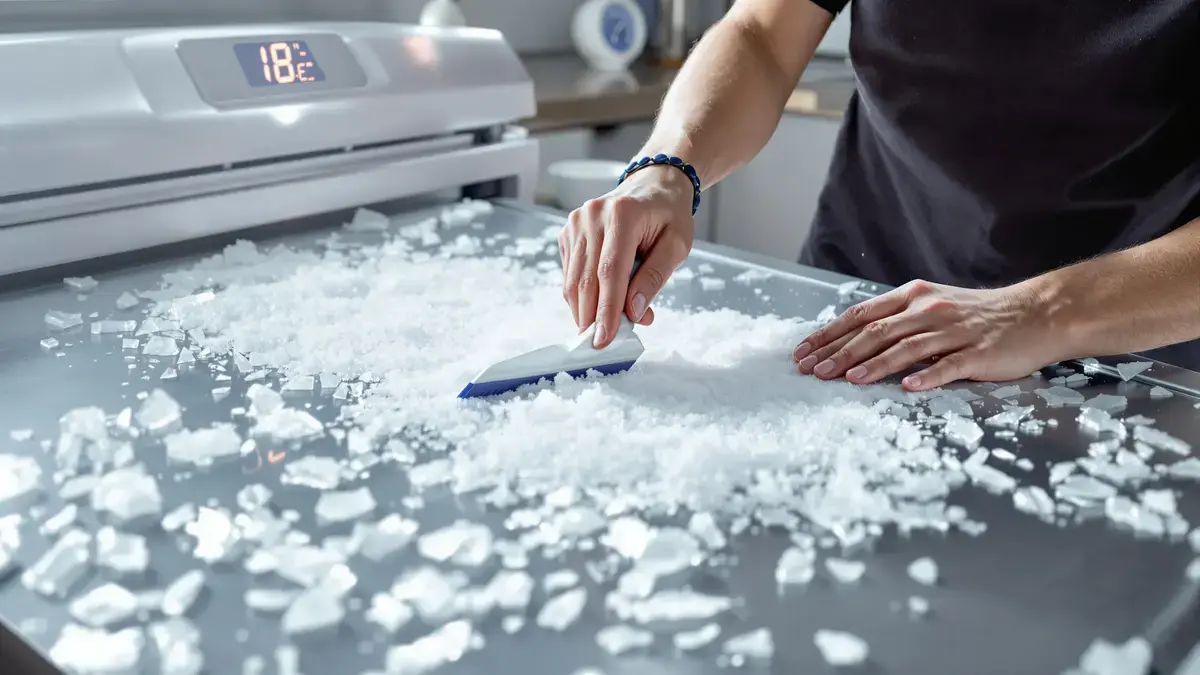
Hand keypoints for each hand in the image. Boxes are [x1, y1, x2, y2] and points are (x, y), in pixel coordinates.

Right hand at [559, 165, 695, 347]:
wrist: (652, 185)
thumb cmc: (669, 215)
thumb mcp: (677, 245)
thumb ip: (655, 277)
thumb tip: (634, 312)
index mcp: (622, 214)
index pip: (610, 271)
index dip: (606, 309)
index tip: (605, 340)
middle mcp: (592, 215)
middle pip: (585, 279)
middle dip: (592, 317)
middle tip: (602, 345)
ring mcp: (575, 222)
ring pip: (572, 280)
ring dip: (585, 310)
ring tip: (604, 326)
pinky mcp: (567, 232)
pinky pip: (570, 273)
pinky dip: (582, 295)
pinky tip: (599, 302)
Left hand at [792, 279, 1060, 390]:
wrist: (1037, 313)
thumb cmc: (979, 314)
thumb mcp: (932, 305)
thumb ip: (896, 319)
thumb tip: (853, 339)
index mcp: (913, 297)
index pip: (861, 316)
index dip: (829, 334)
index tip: (803, 352)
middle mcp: (929, 310)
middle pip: (875, 332)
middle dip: (839, 352)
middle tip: (812, 371)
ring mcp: (954, 331)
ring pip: (906, 348)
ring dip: (873, 365)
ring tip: (847, 380)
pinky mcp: (978, 352)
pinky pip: (949, 365)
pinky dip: (927, 376)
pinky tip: (907, 387)